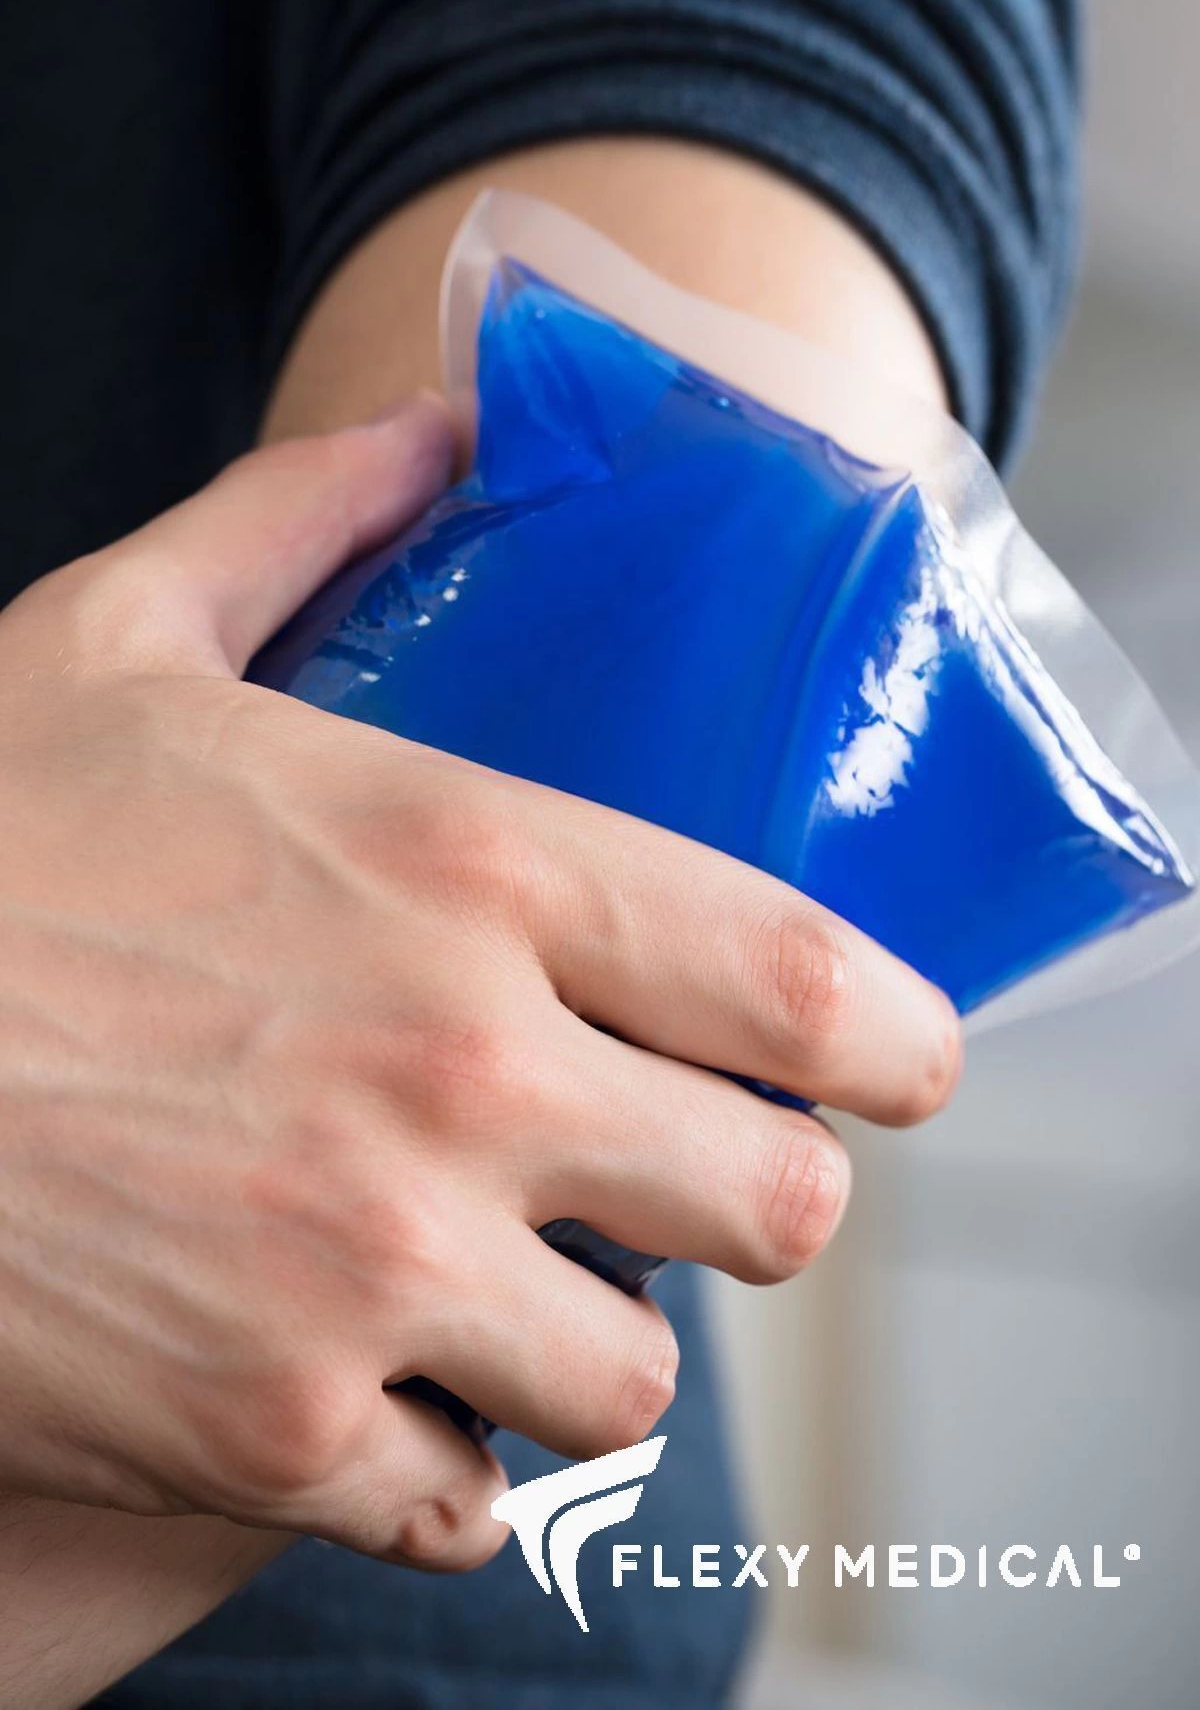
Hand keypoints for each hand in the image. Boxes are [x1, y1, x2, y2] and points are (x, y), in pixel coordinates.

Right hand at [0, 396, 959, 1570]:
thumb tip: (432, 425)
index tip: (897, 1067)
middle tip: (676, 1173)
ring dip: (586, 1344)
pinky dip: (441, 1467)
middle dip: (752, 1197)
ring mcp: (371, 1274)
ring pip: (630, 1383)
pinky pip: (466, 1508)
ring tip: (505, 1290)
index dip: (902, 1044)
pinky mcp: (268, 1434)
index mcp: (472, 870)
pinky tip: (377, 1392)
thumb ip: (303, 519)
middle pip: (781, 1204)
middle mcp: (461, 1077)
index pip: (815, 983)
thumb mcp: (121, 641)